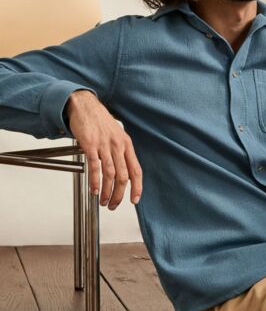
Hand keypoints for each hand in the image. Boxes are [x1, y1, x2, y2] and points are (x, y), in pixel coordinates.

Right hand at [66, 90, 141, 209]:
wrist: (85, 105)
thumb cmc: (99, 121)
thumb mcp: (116, 135)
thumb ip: (120, 152)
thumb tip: (122, 172)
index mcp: (126, 144)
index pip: (136, 170)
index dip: (137, 187)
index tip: (135, 199)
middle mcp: (118, 145)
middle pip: (123, 176)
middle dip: (119, 194)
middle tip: (113, 204)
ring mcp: (104, 145)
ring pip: (110, 174)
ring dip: (107, 191)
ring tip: (103, 201)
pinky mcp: (90, 144)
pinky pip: (95, 166)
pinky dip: (95, 181)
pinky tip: (94, 189)